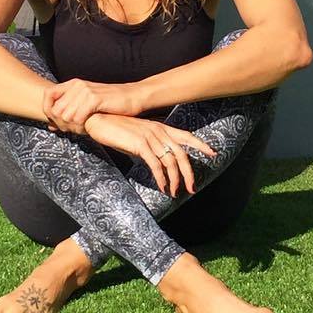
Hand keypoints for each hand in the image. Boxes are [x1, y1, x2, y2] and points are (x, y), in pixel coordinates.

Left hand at [42, 79, 144, 133]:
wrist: (133, 96)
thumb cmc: (110, 103)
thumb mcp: (86, 104)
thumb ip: (68, 112)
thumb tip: (51, 127)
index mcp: (73, 83)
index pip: (47, 95)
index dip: (48, 112)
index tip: (57, 123)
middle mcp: (77, 85)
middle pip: (55, 109)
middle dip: (61, 124)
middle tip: (72, 130)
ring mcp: (85, 91)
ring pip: (65, 116)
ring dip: (70, 127)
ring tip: (80, 130)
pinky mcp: (94, 99)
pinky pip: (77, 118)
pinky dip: (79, 127)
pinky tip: (86, 129)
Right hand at [83, 114, 216, 197]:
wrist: (99, 120)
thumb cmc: (116, 129)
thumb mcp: (138, 135)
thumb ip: (150, 145)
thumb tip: (157, 161)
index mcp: (161, 127)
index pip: (186, 135)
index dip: (201, 145)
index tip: (213, 153)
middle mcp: (159, 131)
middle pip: (181, 154)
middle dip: (189, 173)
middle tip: (192, 188)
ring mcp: (150, 137)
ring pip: (170, 162)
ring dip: (174, 180)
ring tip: (174, 192)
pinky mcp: (140, 144)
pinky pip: (156, 165)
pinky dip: (161, 178)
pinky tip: (162, 187)